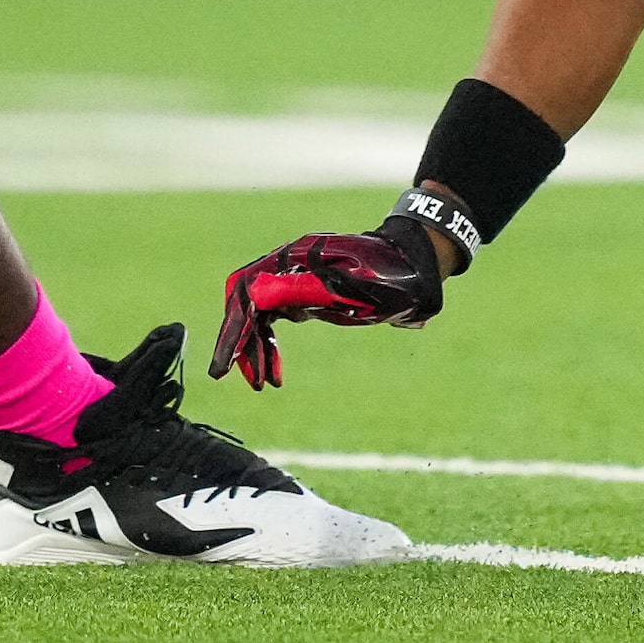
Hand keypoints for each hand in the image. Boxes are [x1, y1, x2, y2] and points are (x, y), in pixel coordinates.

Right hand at [210, 224, 442, 389]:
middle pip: (247, 302)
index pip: (248, 292)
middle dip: (238, 341)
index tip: (226, 365)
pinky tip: (275, 371)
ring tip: (262, 384)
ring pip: (258, 312)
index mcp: (296, 258)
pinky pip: (274, 317)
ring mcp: (296, 275)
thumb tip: (256, 295)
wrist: (417, 267)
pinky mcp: (305, 290)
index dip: (234, 328)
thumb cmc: (390, 278)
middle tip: (234, 378)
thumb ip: (306, 290)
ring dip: (253, 348)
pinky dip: (268, 344)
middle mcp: (290, 263)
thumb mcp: (353, 290)